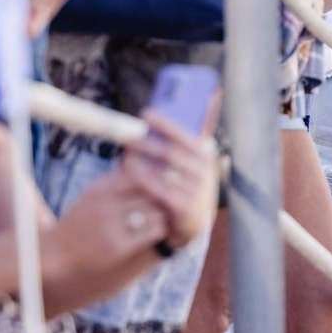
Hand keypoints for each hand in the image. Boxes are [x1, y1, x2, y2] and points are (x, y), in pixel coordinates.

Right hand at [51, 169, 171, 273]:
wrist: (54, 255)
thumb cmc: (78, 223)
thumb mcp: (92, 195)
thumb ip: (115, 181)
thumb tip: (143, 166)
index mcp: (99, 189)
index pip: (140, 174)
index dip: (154, 180)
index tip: (159, 187)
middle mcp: (104, 205)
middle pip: (150, 192)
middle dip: (159, 198)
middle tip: (165, 204)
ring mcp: (110, 226)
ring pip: (155, 210)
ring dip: (161, 214)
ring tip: (159, 218)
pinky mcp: (118, 247)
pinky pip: (153, 230)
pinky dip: (158, 230)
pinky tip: (154, 232)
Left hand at [121, 112, 220, 249]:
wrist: (194, 221)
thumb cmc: (184, 184)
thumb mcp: (189, 161)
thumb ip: (180, 140)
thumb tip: (165, 111)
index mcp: (206, 153)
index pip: (186, 134)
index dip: (166, 123)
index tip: (146, 114)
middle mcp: (205, 169)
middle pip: (171, 151)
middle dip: (147, 143)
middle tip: (127, 137)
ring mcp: (199, 189)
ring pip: (164, 169)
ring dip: (143, 159)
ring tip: (125, 153)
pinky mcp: (188, 206)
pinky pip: (161, 189)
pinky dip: (144, 179)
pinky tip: (130, 172)